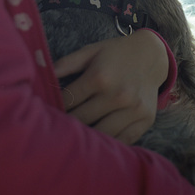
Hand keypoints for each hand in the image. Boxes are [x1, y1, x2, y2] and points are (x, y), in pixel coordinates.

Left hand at [52, 30, 168, 144]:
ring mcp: (133, 110)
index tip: (47, 111)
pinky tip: (99, 141)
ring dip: (87, 137)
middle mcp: (117, 95)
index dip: (55, 107)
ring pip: (102, 134)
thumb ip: (66, 63)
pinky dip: (110, 143)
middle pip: (82, 120)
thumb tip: (42, 71)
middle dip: (67, 123)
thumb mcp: (91, 51)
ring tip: (76, 137)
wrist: (152, 54)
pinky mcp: (145, 120)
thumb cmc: (116, 52)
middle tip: (56, 128)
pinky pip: (123, 140)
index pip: (68, 101)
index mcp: (99, 77)